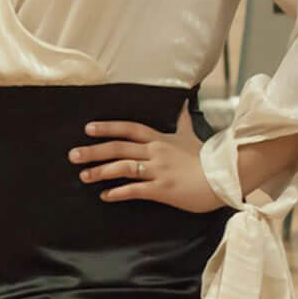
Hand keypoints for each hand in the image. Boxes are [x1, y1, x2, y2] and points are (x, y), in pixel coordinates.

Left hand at [72, 107, 221, 212]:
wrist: (225, 177)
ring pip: (123, 167)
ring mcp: (159, 170)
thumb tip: (183, 103)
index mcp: (161, 139)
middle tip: (72, 154)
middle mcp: (156, 152)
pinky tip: (105, 196)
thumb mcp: (192, 136)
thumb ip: (182, 122)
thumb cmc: (207, 159)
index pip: (130, 128)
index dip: (108, 127)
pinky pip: (135, 190)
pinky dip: (118, 192)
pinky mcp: (163, 189)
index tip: (88, 128)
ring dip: (101, 171)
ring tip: (83, 176)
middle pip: (119, 147)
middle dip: (94, 151)